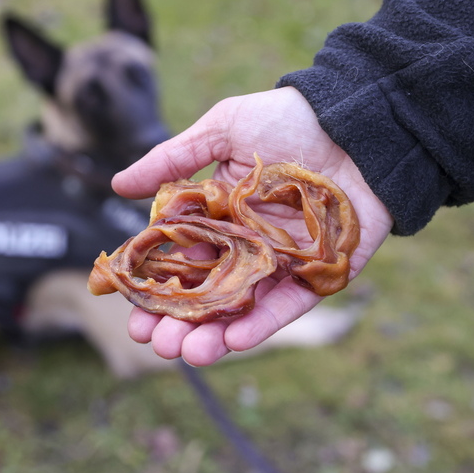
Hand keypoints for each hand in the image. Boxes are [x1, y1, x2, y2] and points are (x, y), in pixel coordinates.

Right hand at [111, 87, 393, 366]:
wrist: (356, 122)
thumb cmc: (288, 119)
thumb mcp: (222, 130)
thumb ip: (171, 161)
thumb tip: (117, 185)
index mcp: (216, 216)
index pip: (176, 261)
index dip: (152, 288)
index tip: (129, 309)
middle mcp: (244, 246)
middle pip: (204, 294)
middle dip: (177, 322)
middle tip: (155, 342)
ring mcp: (280, 262)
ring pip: (241, 308)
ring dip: (213, 335)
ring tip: (188, 353)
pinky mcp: (318, 273)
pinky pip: (287, 305)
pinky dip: (262, 324)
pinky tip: (234, 342)